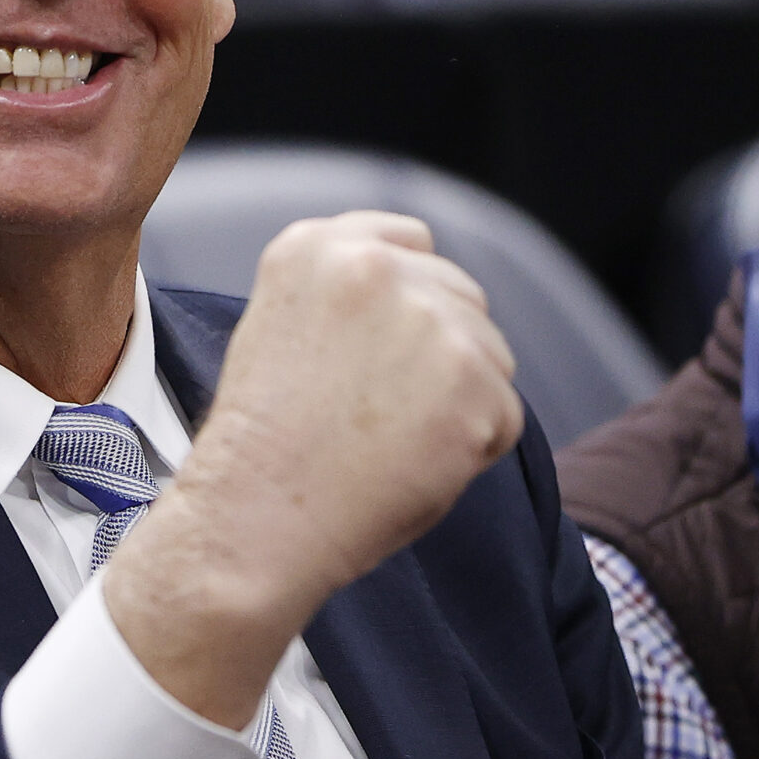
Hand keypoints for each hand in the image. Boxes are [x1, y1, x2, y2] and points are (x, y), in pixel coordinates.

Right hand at [105, 212, 523, 725]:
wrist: (255, 517)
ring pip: (491, 354)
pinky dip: (474, 448)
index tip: (384, 349)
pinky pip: (504, 413)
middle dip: (440, 351)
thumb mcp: (281, 326)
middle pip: (461, 295)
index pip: (411, 241)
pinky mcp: (472, 381)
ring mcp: (429, 321)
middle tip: (381, 412)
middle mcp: (375, 268)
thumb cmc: (263, 444)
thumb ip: (349, 293)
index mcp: (316, 246)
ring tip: (392, 441)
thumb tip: (426, 295)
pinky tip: (414, 465)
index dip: (410, 299)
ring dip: (461, 398)